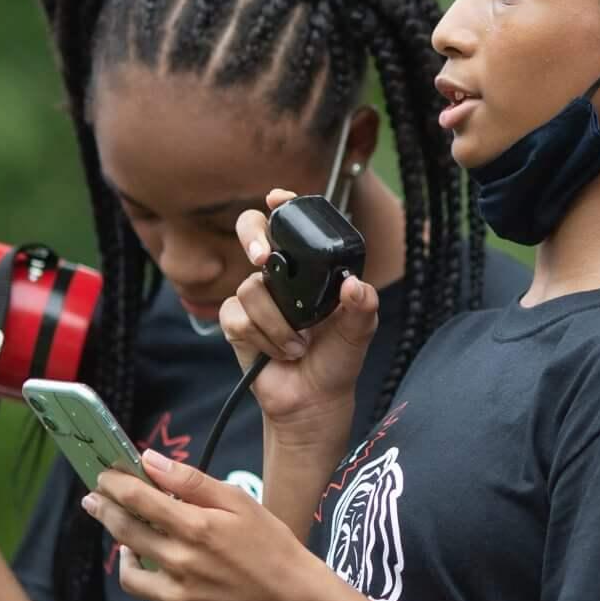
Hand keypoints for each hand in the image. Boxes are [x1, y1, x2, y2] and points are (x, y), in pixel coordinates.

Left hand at [86, 452, 316, 600]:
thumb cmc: (271, 546)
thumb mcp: (239, 502)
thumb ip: (191, 482)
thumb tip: (150, 460)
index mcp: (197, 528)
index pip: (138, 499)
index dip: (115, 484)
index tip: (104, 476)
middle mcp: (181, 564)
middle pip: (125, 532)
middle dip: (105, 511)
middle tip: (95, 501)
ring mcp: (179, 600)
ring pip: (130, 576)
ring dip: (126, 554)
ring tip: (133, 544)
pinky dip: (162, 588)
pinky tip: (181, 579)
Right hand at [220, 189, 380, 436]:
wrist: (313, 401)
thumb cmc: (337, 361)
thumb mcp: (359, 333)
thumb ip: (362, 307)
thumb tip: (355, 285)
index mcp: (312, 268)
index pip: (294, 226)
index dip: (283, 206)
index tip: (278, 199)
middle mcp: (281, 275)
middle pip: (251, 231)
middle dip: (252, 236)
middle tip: (263, 257)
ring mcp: (257, 296)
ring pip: (251, 288)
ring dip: (277, 322)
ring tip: (298, 345)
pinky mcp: (237, 321)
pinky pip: (237, 316)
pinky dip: (261, 337)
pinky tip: (279, 351)